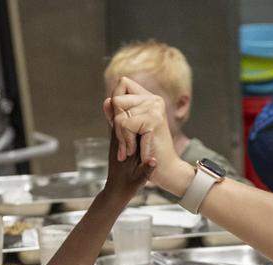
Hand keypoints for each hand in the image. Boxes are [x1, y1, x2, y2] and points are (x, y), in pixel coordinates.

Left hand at [103, 77, 189, 192]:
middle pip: (117, 101)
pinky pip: (126, 126)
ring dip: (122, 138)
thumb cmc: (145, 155)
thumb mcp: (127, 133)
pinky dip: (127, 144)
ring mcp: (155, 109)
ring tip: (132, 150)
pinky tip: (137, 153)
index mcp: (148, 100)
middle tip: (127, 143)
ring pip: (120, 117)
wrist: (164, 172)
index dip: (116, 102)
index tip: (122, 123)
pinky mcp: (154, 120)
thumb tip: (107, 101)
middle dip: (116, 124)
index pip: (123, 83)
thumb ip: (118, 117)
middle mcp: (154, 100)